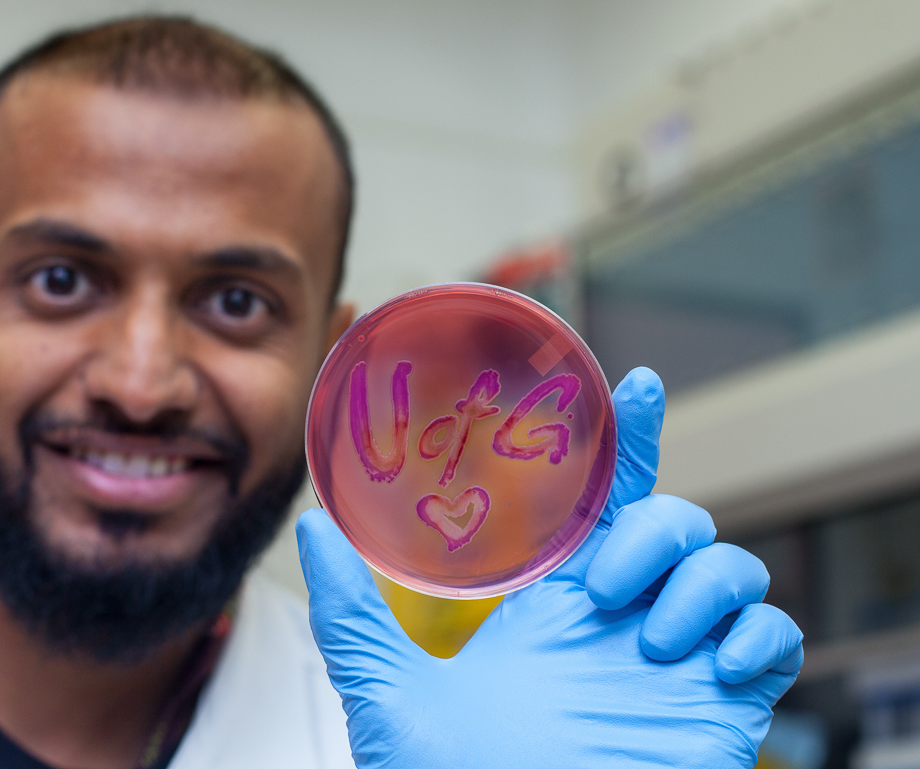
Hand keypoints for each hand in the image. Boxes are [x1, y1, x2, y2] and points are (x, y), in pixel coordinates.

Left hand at [296, 367, 803, 768]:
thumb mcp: (390, 692)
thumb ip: (352, 612)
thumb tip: (315, 530)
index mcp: (551, 602)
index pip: (599, 499)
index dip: (623, 438)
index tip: (631, 386)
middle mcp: (618, 618)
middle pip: (675, 519)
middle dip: (655, 527)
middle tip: (603, 587)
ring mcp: (674, 659)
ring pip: (731, 563)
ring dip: (697, 583)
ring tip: (645, 640)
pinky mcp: (719, 704)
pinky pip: (774, 639)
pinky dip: (754, 636)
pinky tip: (711, 664)